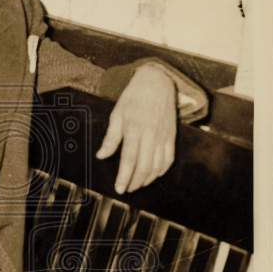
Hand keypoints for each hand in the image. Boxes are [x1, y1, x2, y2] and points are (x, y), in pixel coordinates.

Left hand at [96, 64, 176, 192]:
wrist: (157, 82)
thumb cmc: (134, 98)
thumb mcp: (117, 115)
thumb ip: (110, 138)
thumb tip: (101, 156)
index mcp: (134, 129)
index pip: (129, 159)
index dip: (124, 177)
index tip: (119, 189)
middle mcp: (150, 135)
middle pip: (144, 166)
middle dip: (135, 182)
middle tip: (127, 189)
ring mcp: (163, 136)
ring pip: (158, 166)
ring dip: (148, 179)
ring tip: (138, 184)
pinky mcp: (172, 136)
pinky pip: (169, 158)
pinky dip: (161, 170)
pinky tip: (154, 175)